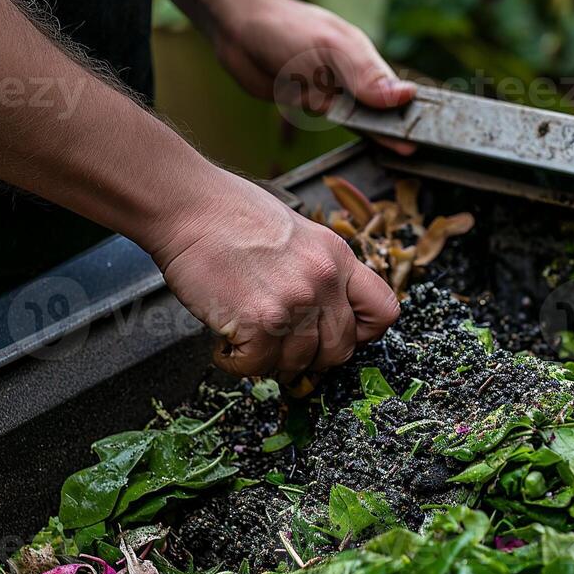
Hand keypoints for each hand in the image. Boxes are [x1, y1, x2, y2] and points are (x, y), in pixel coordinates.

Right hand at [148, 167, 399, 378]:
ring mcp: (294, 302)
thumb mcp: (298, 232)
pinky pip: (257, 366)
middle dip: (311, 357)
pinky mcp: (260, 321)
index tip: (339, 336)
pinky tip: (227, 344)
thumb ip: (318, 271)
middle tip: (282, 346)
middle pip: (340, 350)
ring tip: (248, 339)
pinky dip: (237, 363)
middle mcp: (324, 281)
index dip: (362, 334)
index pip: (383, 312)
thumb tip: (321, 314)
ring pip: (298, 364)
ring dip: (270, 360)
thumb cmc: (231, 214)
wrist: (189, 206)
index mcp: (338, 258)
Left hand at [214, 0, 415, 150]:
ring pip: (360, 117)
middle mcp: (351, 75)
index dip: (412, 109)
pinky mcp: (311, 101)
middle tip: (420, 150)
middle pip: (380, 107)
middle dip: (398, 126)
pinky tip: (371, 142)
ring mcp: (331, 89)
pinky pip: (335, 120)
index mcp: (363, 57)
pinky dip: (350, 128)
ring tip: (406, 151)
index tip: (433, 131)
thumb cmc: (285, 29)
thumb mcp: (331, 50)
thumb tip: (406, 96)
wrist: (238, 32)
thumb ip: (365, 76)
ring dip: (377, 132)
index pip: (395, 89)